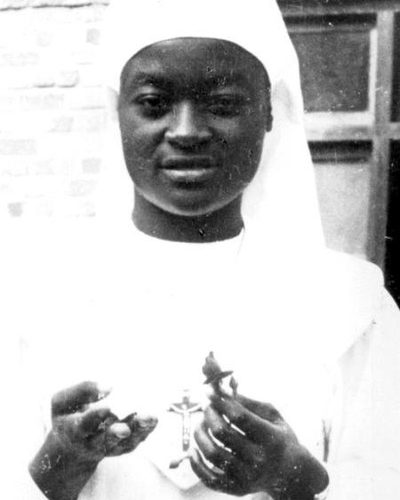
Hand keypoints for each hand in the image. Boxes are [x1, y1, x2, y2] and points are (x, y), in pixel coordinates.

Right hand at [50, 381, 156, 461]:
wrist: (71, 446)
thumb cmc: (67, 416)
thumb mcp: (62, 402)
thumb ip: (82, 391)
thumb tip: (108, 387)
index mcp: (73, 431)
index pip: (83, 426)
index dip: (94, 417)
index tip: (106, 408)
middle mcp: (90, 443)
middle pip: (105, 441)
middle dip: (116, 434)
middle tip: (126, 429)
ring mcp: (108, 448)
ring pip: (124, 443)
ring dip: (137, 431)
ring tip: (149, 418)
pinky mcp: (121, 448)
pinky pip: (134, 442)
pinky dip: (145, 432)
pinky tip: (153, 420)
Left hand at [191, 392, 327, 498]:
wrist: (290, 472)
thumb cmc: (278, 436)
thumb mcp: (272, 414)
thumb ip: (248, 402)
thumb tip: (222, 388)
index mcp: (270, 438)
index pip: (239, 417)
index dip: (221, 401)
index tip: (209, 391)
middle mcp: (259, 460)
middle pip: (222, 432)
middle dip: (209, 414)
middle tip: (206, 406)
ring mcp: (247, 477)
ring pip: (212, 453)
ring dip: (200, 434)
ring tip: (201, 423)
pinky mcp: (236, 489)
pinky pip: (209, 478)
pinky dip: (196, 463)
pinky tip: (194, 449)